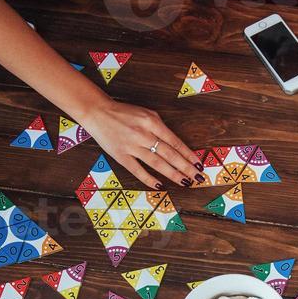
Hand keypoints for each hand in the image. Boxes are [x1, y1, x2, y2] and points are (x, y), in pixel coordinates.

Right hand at [79, 101, 201, 189]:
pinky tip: (160, 185)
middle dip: (186, 167)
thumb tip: (175, 145)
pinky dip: (149, 179)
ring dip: (173, 174)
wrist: (98, 113)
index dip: (188, 154)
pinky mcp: (120, 156)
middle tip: (197, 177)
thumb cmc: (124, 112)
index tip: (199, 163)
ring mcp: (132, 146)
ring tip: (184, 182)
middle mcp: (143, 134)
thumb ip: (160, 127)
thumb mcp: (146, 113)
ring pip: (157, 163)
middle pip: (169, 154)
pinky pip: (137, 170)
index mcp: (152, 122)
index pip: (174, 142)